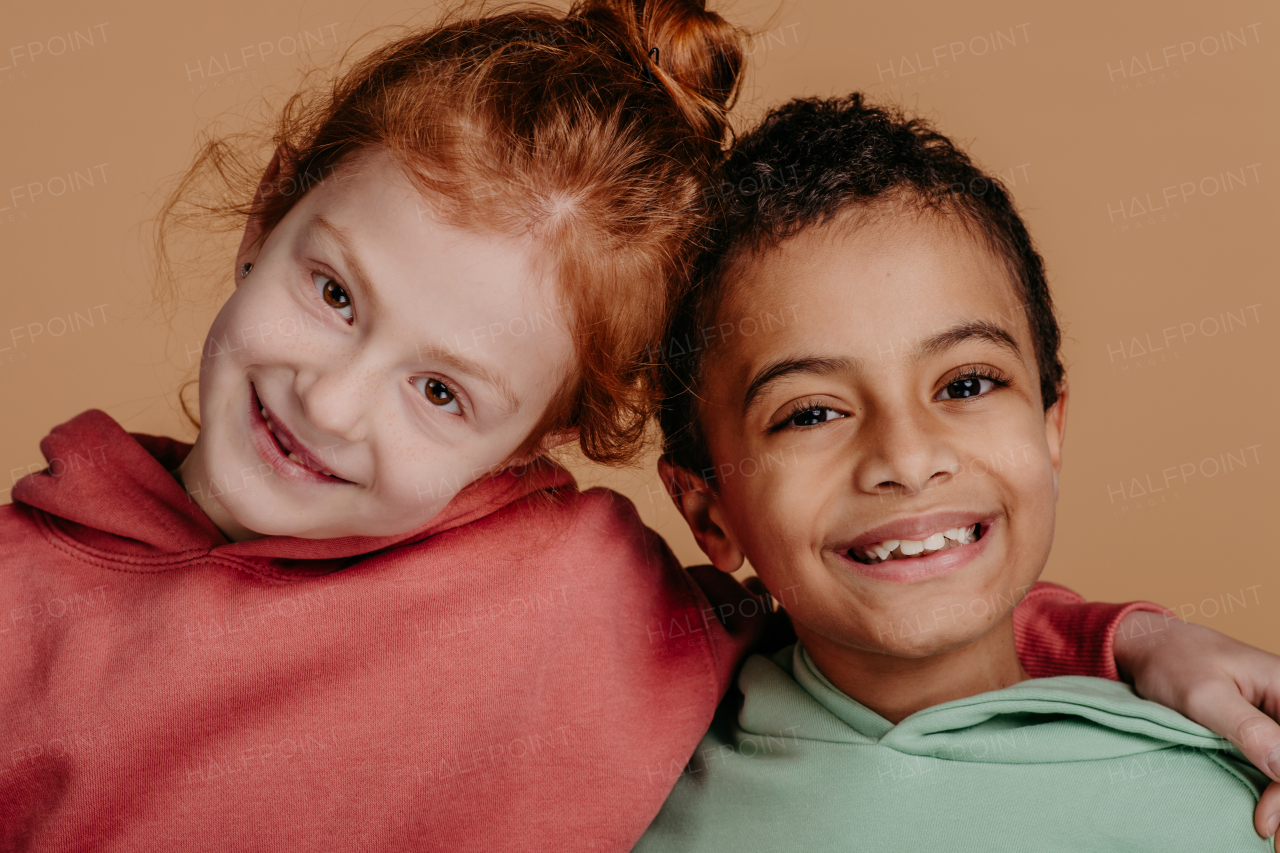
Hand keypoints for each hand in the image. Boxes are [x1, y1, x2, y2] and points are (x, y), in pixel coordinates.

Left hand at [1114, 612, 1279, 837]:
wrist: (1149, 644)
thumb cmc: (1173, 662)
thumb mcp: (1204, 697)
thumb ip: (1247, 729)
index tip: (1266, 816)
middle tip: (1266, 827)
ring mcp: (1275, 711)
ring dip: (1279, 792)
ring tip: (1265, 823)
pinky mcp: (1261, 721)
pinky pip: (1275, 755)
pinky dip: (1269, 780)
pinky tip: (1261, 802)